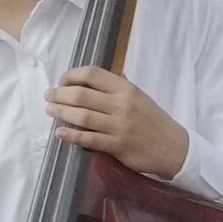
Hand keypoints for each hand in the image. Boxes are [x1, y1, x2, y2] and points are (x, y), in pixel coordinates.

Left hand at [44, 68, 190, 182]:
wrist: (173, 147)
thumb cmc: (152, 120)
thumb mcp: (139, 96)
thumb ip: (117, 87)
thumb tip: (91, 77)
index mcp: (126, 89)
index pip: (93, 74)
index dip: (72, 75)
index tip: (61, 81)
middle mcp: (122, 105)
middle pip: (82, 95)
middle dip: (60, 94)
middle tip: (48, 96)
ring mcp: (119, 126)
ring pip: (82, 116)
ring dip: (61, 112)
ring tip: (50, 110)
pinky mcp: (117, 146)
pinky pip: (89, 139)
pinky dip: (71, 135)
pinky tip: (60, 133)